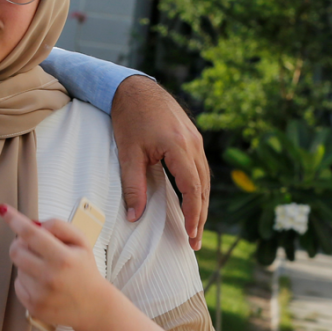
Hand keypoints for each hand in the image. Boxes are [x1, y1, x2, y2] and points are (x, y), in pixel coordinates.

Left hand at [0, 205, 112, 330]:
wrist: (94, 306)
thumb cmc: (84, 270)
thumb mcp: (81, 242)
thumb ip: (59, 226)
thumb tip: (33, 223)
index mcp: (63, 258)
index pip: (32, 234)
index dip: (15, 221)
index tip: (3, 210)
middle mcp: (50, 277)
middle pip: (16, 251)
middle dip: (21, 244)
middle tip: (33, 246)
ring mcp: (40, 294)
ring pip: (17, 267)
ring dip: (27, 264)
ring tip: (46, 270)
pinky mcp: (33, 307)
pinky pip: (18, 284)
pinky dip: (27, 281)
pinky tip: (43, 284)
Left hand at [110, 75, 208, 249]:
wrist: (134, 88)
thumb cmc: (129, 118)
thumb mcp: (128, 153)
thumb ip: (133, 185)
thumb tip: (134, 217)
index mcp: (178, 146)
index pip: (192, 188)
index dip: (193, 214)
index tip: (190, 235)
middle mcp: (193, 143)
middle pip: (202, 187)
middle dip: (200, 217)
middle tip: (194, 242)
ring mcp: (195, 140)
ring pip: (204, 179)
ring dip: (200, 204)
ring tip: (195, 228)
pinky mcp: (192, 138)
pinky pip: (199, 168)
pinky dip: (198, 188)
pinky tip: (192, 202)